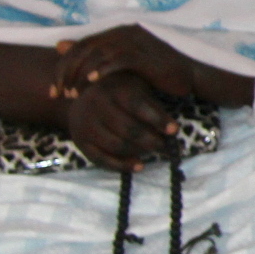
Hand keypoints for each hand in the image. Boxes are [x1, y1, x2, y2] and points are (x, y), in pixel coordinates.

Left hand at [52, 25, 201, 102]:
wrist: (189, 76)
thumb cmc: (155, 73)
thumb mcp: (121, 65)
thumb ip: (92, 56)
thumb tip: (59, 45)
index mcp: (116, 32)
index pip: (79, 46)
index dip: (63, 67)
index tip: (54, 91)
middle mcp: (123, 32)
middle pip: (84, 49)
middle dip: (67, 73)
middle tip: (58, 94)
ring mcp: (136, 41)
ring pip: (98, 54)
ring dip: (81, 75)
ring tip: (73, 94)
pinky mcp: (146, 54)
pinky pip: (118, 59)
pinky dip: (103, 70)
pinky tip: (92, 82)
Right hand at [59, 69, 183, 171]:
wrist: (82, 96)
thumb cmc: (119, 91)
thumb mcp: (135, 88)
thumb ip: (152, 104)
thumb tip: (173, 129)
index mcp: (112, 88)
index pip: (137, 105)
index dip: (158, 119)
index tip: (175, 130)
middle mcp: (96, 105)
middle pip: (128, 129)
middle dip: (151, 140)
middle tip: (166, 145)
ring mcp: (85, 124)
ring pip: (116, 145)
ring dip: (140, 151)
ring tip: (156, 151)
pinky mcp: (80, 141)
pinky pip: (102, 159)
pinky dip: (122, 165)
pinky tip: (140, 166)